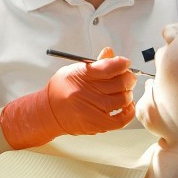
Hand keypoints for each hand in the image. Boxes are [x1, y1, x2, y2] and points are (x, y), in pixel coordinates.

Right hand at [0, 47, 137, 148]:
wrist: (49, 113)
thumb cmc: (62, 90)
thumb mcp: (74, 71)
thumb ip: (95, 64)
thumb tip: (110, 53)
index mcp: (80, 75)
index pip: (108, 67)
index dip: (121, 63)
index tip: (124, 62)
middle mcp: (86, 92)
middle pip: (119, 83)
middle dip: (128, 77)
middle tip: (127, 76)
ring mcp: (92, 110)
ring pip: (123, 100)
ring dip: (128, 93)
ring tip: (124, 91)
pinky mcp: (97, 124)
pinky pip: (121, 119)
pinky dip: (128, 111)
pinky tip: (126, 105)